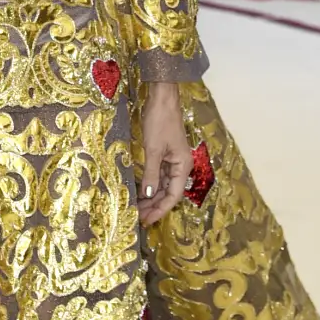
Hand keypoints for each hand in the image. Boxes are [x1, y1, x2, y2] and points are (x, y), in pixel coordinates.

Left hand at [138, 82, 193, 226]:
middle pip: (168, 192)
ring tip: (137, 208)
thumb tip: (148, 194)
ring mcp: (172, 160)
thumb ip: (151, 173)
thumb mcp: (153, 149)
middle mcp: (180, 166)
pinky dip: (150, 184)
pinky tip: (140, 192)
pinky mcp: (164, 154)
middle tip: (138, 217)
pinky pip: (158, 175)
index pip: (173, 196)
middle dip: (154, 205)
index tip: (147, 220)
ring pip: (163, 185)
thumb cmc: (160, 122)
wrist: (162, 99)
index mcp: (182, 166)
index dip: (160, 209)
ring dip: (151, 197)